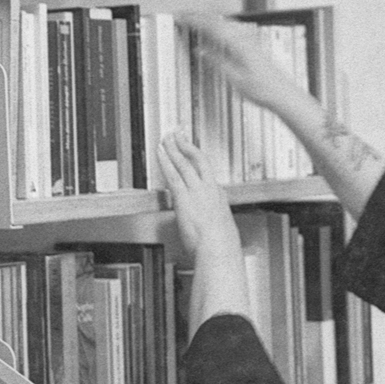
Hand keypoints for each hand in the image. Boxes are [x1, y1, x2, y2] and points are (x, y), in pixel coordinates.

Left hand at [156, 131, 239, 263]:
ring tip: (167, 138)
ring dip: (174, 149)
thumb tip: (214, 231)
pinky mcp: (184, 197)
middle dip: (186, 146)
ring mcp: (197, 191)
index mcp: (219, 197)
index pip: (207, 174)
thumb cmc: (222, 247)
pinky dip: (166, 161)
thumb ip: (216, 226)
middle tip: (178, 134)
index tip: (192, 154)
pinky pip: (172, 174)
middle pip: (197, 161)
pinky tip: (160, 153)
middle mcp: (209, 189)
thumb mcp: (223, 232)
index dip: (198, 161)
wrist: (219, 249)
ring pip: (184, 163)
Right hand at [182, 11, 306, 115]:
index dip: (194, 20)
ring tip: (196, 19)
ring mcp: (250, 39)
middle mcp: (245, 38)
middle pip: (218, 20)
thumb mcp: (234, 79)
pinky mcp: (253, 44)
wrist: (283, 94)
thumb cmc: (262, 89)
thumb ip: (216, 62)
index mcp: (238, 44)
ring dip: (210, 18)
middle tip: (183, 16)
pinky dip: (220, 24)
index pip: (211, 26)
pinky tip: (219, 28)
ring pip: (225, 22)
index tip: (180, 17)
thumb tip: (199, 50)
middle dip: (199, 16)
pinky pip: (233, 27)